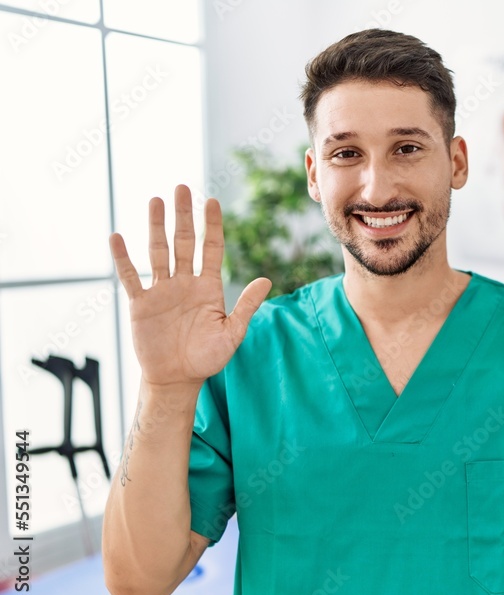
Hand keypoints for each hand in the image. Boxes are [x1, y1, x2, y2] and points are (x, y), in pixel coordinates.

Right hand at [109, 184, 271, 388]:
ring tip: (155, 200)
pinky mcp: (141, 303)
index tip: (212, 200)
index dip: (212, 225)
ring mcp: (162, 291)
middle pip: (184, 242)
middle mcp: (185, 283)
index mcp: (209, 287)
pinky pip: (131, 277)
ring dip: (156, 226)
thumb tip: (267, 279)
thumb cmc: (208, 358)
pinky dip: (123, 258)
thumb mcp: (233, 333)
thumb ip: (247, 306)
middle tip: (181, 187)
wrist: (177, 379)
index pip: (212, 248)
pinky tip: (117, 237)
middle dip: (183, 215)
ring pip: (158, 251)